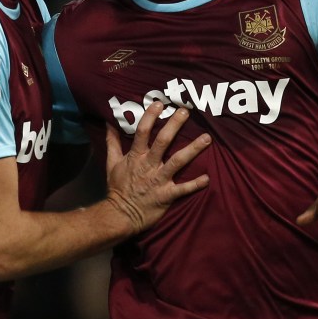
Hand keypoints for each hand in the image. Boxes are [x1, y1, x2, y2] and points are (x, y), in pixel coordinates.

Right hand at [104, 101, 210, 232]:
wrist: (120, 215)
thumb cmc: (118, 188)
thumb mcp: (111, 163)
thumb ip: (112, 142)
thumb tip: (109, 123)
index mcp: (136, 157)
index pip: (142, 132)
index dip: (150, 117)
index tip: (160, 103)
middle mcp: (149, 166)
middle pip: (163, 141)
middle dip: (175, 125)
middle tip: (186, 111)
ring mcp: (159, 180)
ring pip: (178, 161)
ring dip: (193, 150)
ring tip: (207, 138)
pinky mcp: (167, 195)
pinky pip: (183, 189)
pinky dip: (195, 184)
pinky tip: (207, 177)